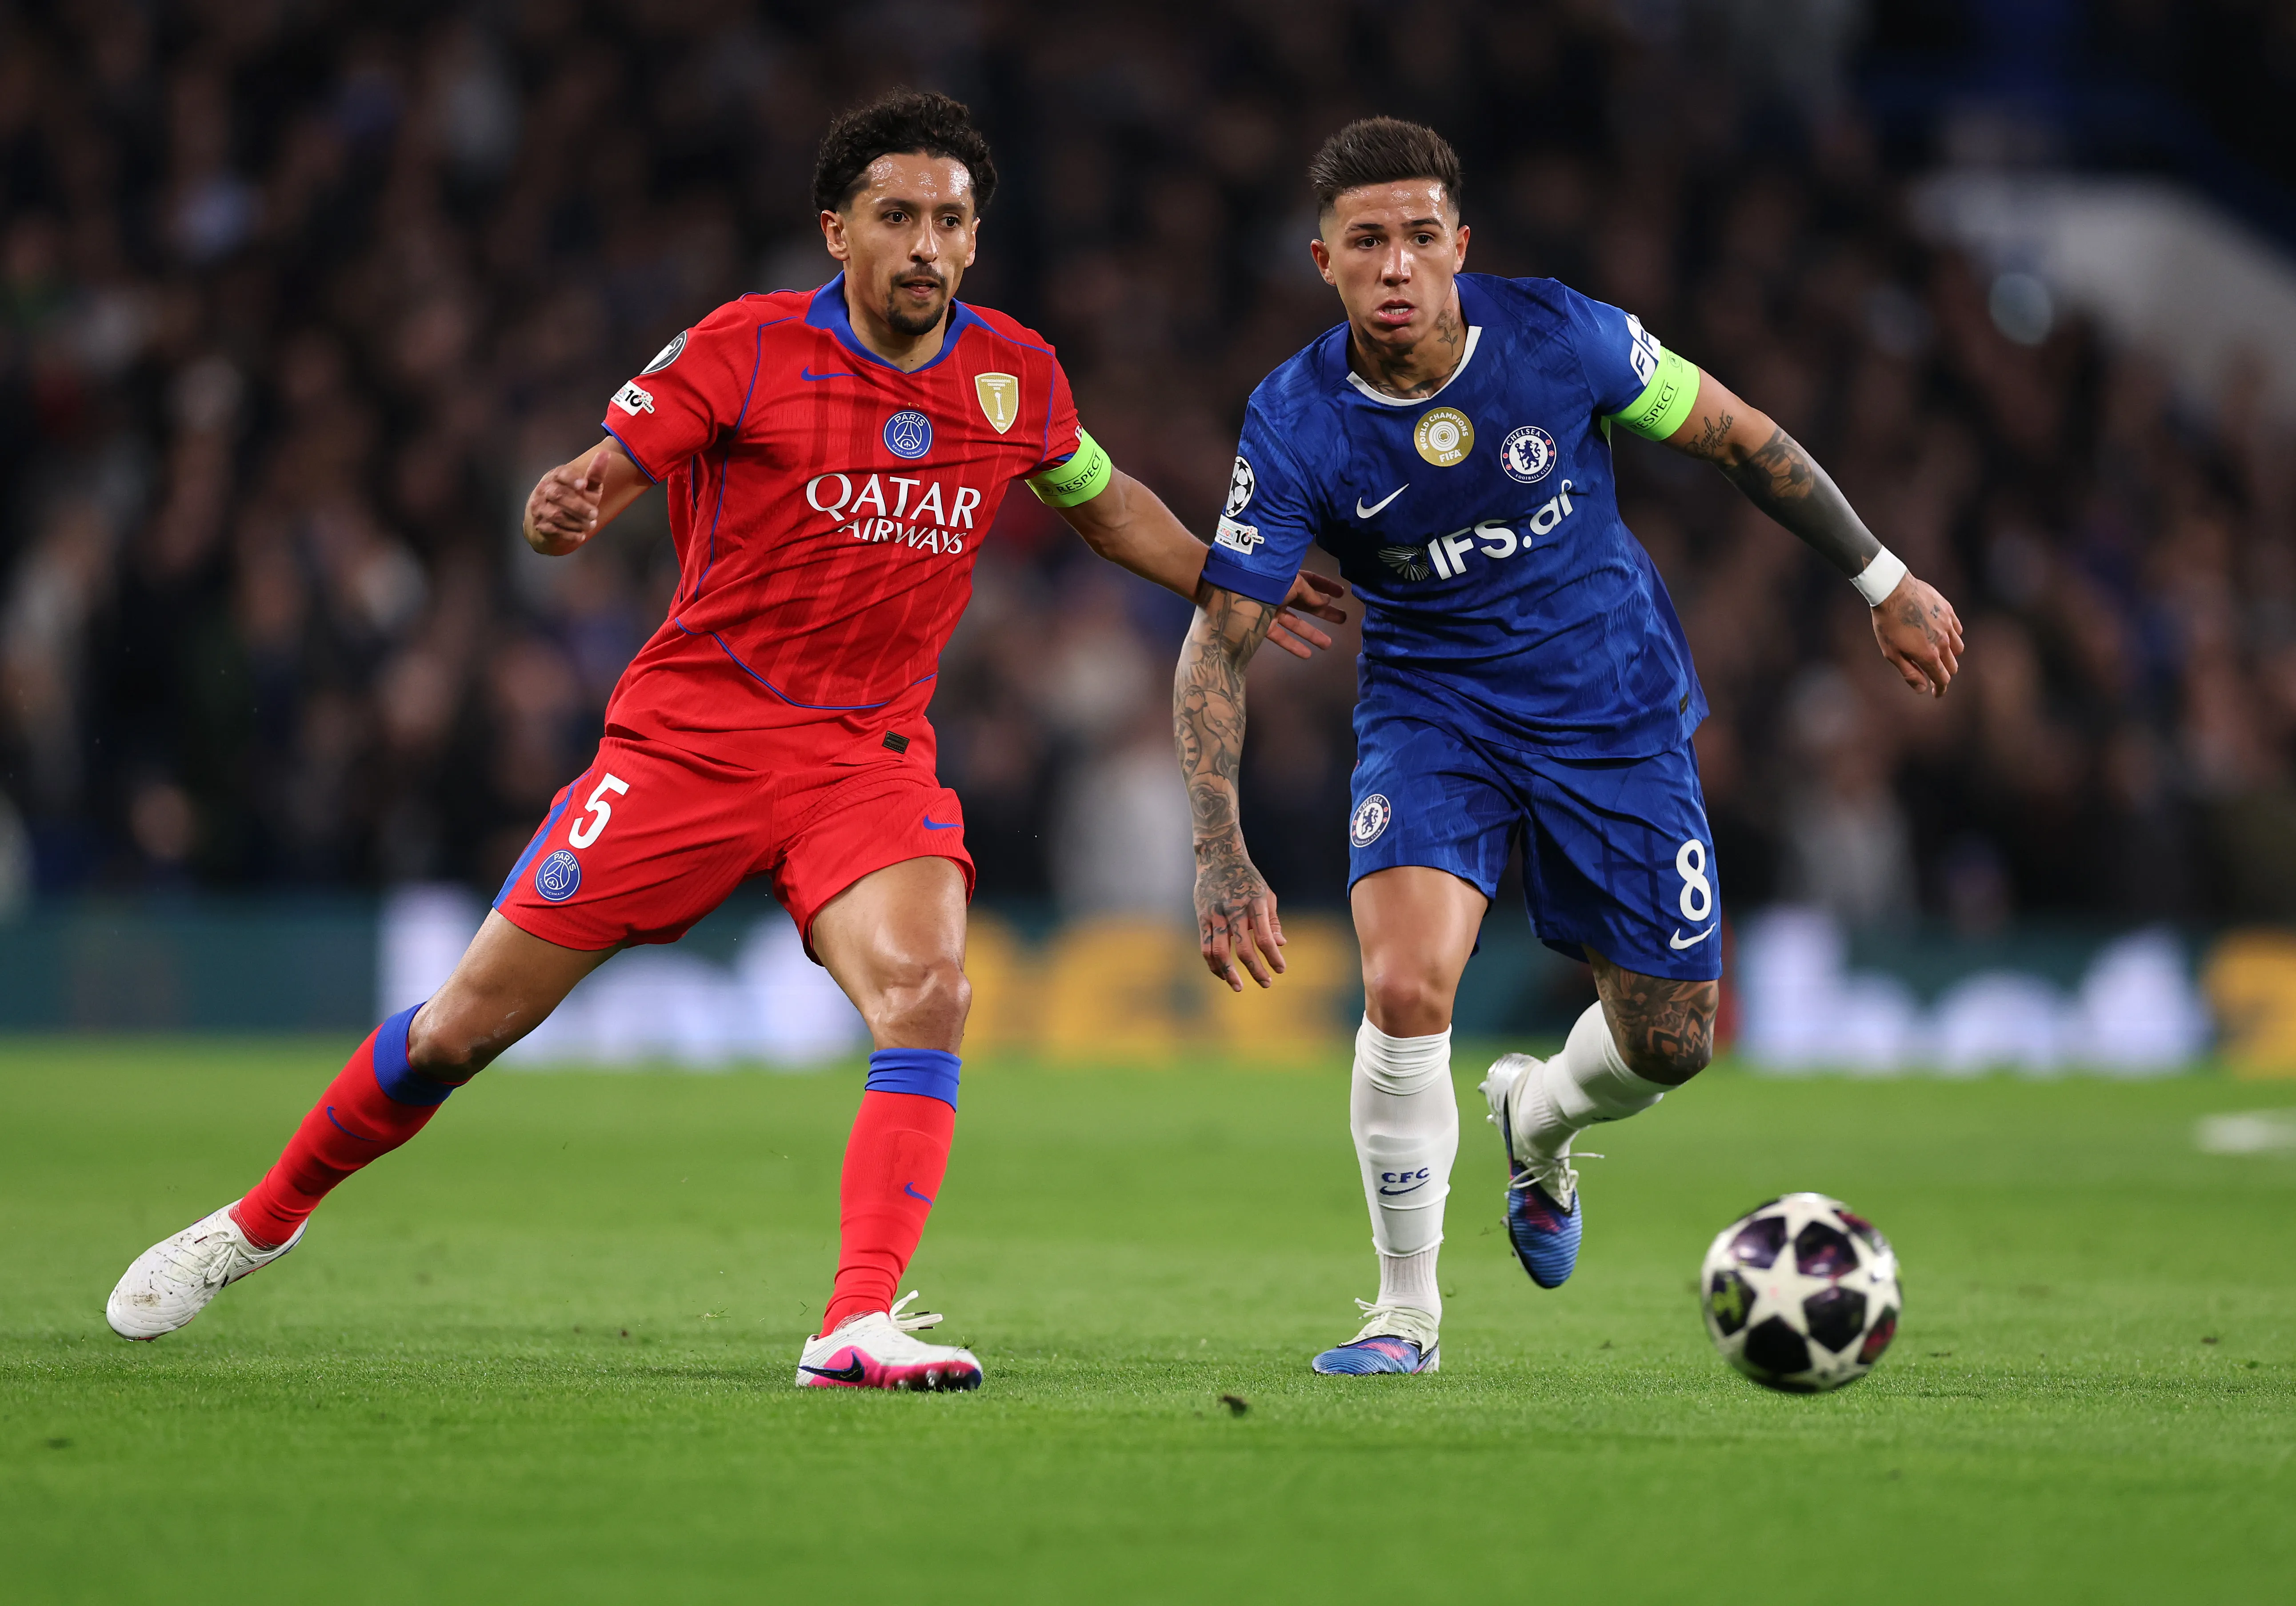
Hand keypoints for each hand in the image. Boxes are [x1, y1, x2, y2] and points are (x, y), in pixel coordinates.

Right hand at [524, 446, 612, 554]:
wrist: (548, 518)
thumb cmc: (572, 497)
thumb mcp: (585, 486)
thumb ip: (595, 473)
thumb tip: (605, 454)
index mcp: (555, 477)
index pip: (561, 474)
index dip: (571, 479)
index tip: (584, 485)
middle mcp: (544, 490)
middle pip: (558, 495)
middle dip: (578, 506)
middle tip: (595, 513)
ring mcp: (540, 508)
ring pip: (556, 515)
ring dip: (576, 521)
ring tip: (591, 525)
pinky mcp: (541, 525)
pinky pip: (554, 530)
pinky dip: (569, 534)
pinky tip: (581, 535)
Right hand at [1193, 836, 1286, 991]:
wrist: (1218, 857)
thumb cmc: (1248, 878)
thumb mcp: (1266, 894)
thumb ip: (1272, 920)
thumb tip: (1280, 945)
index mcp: (1256, 903)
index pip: (1265, 937)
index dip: (1273, 957)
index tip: (1280, 970)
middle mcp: (1235, 909)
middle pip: (1244, 949)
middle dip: (1256, 971)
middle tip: (1266, 984)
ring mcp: (1216, 914)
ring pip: (1220, 952)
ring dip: (1230, 973)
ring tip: (1238, 986)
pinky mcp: (1202, 917)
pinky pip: (1206, 947)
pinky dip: (1213, 964)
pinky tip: (1223, 974)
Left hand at [1265, 570, 1349, 660]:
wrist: (1234, 590)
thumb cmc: (1267, 581)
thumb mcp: (1294, 583)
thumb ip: (1310, 594)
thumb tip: (1325, 601)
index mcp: (1288, 578)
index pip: (1311, 582)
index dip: (1326, 587)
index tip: (1341, 594)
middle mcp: (1281, 593)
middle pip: (1306, 604)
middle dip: (1325, 612)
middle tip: (1342, 619)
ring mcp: (1271, 610)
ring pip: (1296, 623)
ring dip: (1313, 634)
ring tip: (1328, 644)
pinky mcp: (1262, 626)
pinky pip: (1280, 637)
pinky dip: (1293, 646)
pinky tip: (1308, 655)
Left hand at [1872, 573, 1963, 696]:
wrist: (1893, 590)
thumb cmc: (1887, 623)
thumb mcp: (1892, 653)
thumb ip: (1909, 672)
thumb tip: (1923, 689)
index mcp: (1929, 655)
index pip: (1942, 679)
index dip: (1940, 689)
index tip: (1936, 694)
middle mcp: (1943, 642)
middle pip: (1952, 666)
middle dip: (1944, 674)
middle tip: (1934, 675)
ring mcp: (1948, 626)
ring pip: (1958, 648)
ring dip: (1950, 656)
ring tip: (1937, 654)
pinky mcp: (1949, 611)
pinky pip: (1957, 630)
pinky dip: (1952, 637)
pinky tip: (1942, 636)